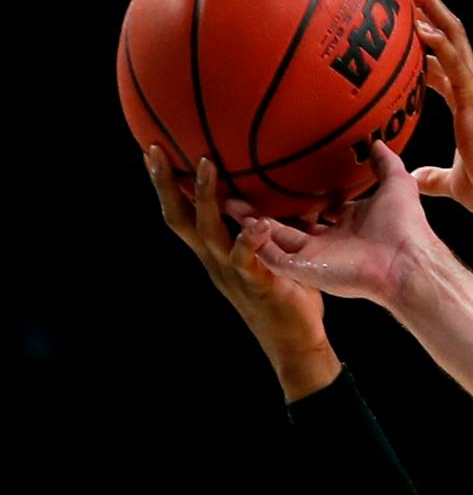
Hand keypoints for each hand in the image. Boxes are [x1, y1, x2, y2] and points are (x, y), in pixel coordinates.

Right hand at [147, 149, 339, 396]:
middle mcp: (215, 262)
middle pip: (180, 218)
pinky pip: (246, 261)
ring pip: (208, 232)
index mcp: (216, 254)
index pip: (183, 214)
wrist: (296, 345)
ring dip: (204, 198)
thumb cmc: (289, 298)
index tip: (154, 153)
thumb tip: (288, 195)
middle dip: (165, 183)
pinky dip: (248, 241)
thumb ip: (274, 230)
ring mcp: (232, 274)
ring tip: (205, 166)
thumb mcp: (276, 257)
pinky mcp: (256, 286)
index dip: (167, 186)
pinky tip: (254, 223)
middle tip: (156, 150)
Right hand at [243, 143, 443, 305]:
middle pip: (286, 223)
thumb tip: (377, 141)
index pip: (313, 209)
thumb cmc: (405, 226)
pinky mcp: (304, 269)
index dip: (295, 196)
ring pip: (270, 238)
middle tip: (237, 187)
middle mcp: (328, 240)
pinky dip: (252, 241)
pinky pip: (269, 256)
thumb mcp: (396, 184)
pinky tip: (235, 220)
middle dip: (261, 208)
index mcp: (346, 224)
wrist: (404, 260)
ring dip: (246, 221)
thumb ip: (385, 163)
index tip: (274, 179)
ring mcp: (314, 256)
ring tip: (221, 200)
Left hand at [406, 0, 472, 216]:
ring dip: (432, 11)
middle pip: (449, 37)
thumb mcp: (454, 181)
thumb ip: (433, 176)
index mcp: (468, 101)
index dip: (421, 47)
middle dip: (426, 12)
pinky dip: (438, 41)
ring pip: (454, 36)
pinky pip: (455, 60)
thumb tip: (414, 179)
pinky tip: (420, 26)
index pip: (440, 65)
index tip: (400, 33)